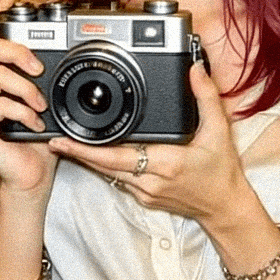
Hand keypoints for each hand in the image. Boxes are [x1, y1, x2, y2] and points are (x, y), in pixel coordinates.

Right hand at [0, 0, 57, 195]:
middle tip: (38, 68)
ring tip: (41, 106)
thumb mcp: (50, 95)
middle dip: (16, 51)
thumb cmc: (41, 135)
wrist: (32, 173)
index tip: (9, 1)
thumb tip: (68, 45)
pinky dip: (23, 113)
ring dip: (26, 89)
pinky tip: (34, 125)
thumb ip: (47, 70)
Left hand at [48, 63, 252, 225]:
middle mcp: (149, 181)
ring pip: (107, 174)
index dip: (87, 149)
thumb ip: (206, 97)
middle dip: (77, 152)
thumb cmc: (222, 173)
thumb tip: (195, 70)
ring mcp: (144, 192)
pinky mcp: (144, 198)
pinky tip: (94, 156)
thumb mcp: (219, 131)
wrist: (225, 209)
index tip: (66, 139)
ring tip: (66, 144)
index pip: (116, 156)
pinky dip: (104, 167)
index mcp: (165, 163)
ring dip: (88, 160)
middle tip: (54, 138)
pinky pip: (117, 180)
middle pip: (102, 166)